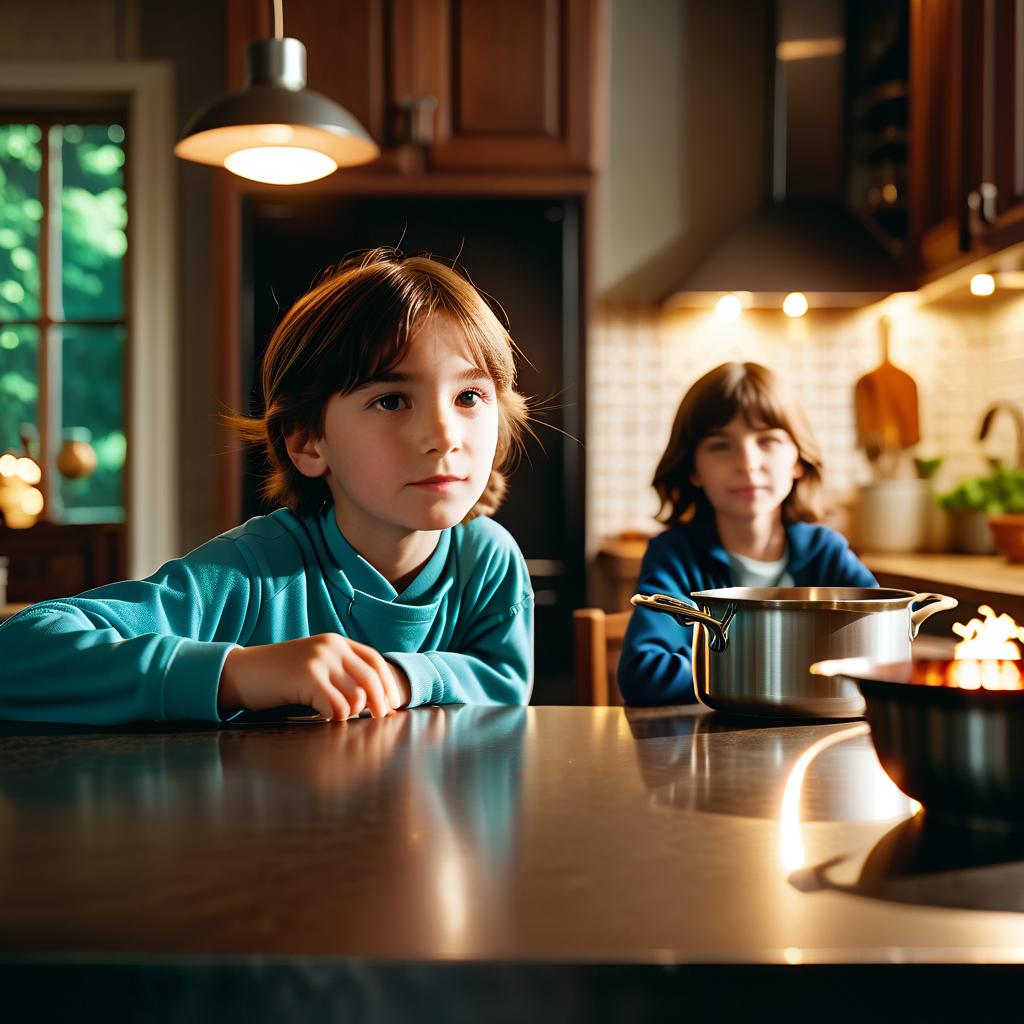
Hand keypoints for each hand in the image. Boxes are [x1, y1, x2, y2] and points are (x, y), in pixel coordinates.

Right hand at [218, 633, 410, 720]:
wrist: (241, 672)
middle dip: (381, 702)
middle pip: (371, 678)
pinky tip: (325, 719)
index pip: (375, 660)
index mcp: (335, 641)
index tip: (393, 704)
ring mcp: (320, 660)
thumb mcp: (312, 663)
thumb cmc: (277, 675)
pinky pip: (336, 706)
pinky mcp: (308, 678)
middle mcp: (331, 646)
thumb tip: (368, 699)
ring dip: (352, 713)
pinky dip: (335, 717)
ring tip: (341, 718)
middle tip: (381, 719)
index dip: (388, 684)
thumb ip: (338, 671)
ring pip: (356, 695)